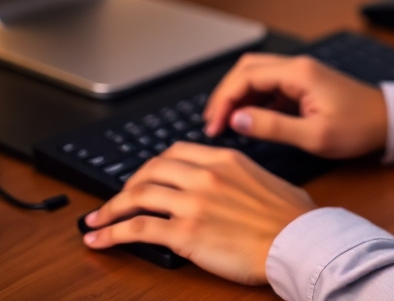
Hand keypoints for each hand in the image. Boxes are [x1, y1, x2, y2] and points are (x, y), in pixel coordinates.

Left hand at [81, 142, 314, 283]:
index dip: (151, 166)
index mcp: (224, 159)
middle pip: (150, 171)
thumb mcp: (265, 180)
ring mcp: (193, 203)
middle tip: (115, 201)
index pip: (174, 153)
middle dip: (126, 186)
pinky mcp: (186, 234)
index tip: (143, 178)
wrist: (298, 240)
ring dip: (110, 209)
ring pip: (137, 196)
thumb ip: (240, 176)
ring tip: (95, 221)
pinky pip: (138, 229)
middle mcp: (204, 175)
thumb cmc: (292, 216)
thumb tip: (230, 184)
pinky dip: (112, 233)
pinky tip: (99, 240)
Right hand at [203, 53, 387, 157]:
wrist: (387, 121)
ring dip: (237, 96)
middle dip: (225, 94)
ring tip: (224, 124)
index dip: (224, 100)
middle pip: (246, 70)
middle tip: (212, 124)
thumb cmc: (357, 128)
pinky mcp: (303, 84)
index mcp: (297, 73)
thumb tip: (235, 120)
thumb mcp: (313, 135)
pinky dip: (253, 100)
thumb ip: (272, 126)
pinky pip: (270, 85)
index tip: (213, 127)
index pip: (246, 77)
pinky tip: (247, 121)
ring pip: (256, 75)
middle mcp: (296, 66)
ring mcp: (300, 73)